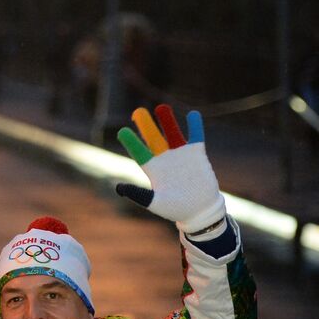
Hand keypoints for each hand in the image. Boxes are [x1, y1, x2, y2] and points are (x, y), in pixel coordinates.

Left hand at [115, 105, 226, 234]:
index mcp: (152, 169)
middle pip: (153, 138)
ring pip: (172, 133)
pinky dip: (195, 126)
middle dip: (146, 125)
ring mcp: (180, 154)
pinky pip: (195, 136)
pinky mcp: (197, 154)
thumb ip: (138, 195)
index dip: (131, 142)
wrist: (199, 210)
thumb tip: (119, 187)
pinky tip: (193, 114)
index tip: (122, 132)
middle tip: (138, 112)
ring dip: (167, 121)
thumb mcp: (155, 203)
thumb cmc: (175, 209)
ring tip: (161, 108)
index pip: (139, 152)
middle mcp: (164, 158)